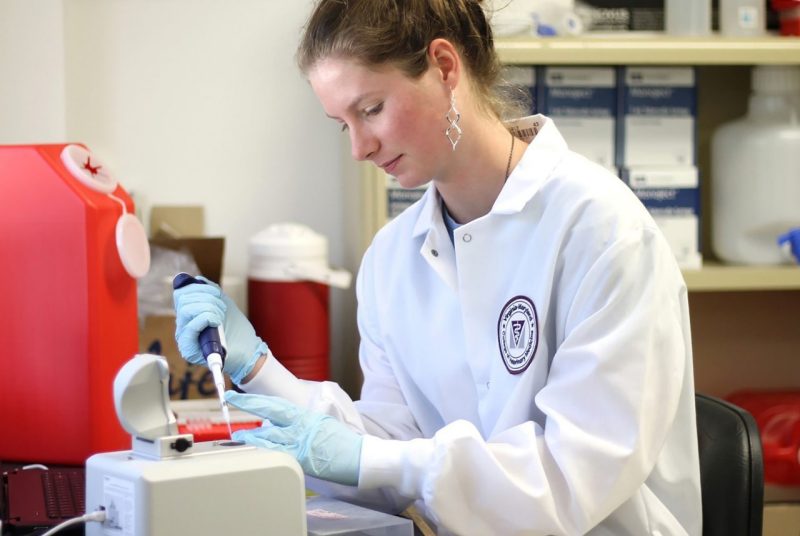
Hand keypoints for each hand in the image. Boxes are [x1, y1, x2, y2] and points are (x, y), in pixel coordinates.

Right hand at [173, 277, 267, 384]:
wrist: (247, 352)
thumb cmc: (237, 330)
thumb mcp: (223, 304)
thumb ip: (210, 292)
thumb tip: (197, 279)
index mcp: (189, 314)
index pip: (181, 294)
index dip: (198, 287)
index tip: (217, 294)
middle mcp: (183, 326)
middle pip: (183, 300)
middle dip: (207, 298)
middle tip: (222, 308)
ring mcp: (184, 338)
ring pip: (186, 310)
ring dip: (209, 308)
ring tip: (221, 316)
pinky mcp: (188, 349)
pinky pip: (191, 326)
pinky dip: (207, 318)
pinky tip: (217, 323)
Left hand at [226, 391, 362, 485]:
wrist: (362, 457)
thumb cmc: (346, 442)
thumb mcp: (324, 423)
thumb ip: (304, 422)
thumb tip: (288, 423)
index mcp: (307, 415)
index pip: (275, 404)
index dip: (255, 399)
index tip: (240, 395)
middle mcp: (301, 426)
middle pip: (268, 414)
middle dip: (248, 406)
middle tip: (231, 400)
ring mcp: (300, 443)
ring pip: (268, 437)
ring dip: (251, 435)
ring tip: (238, 435)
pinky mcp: (302, 460)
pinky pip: (278, 455)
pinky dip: (265, 453)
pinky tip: (255, 452)